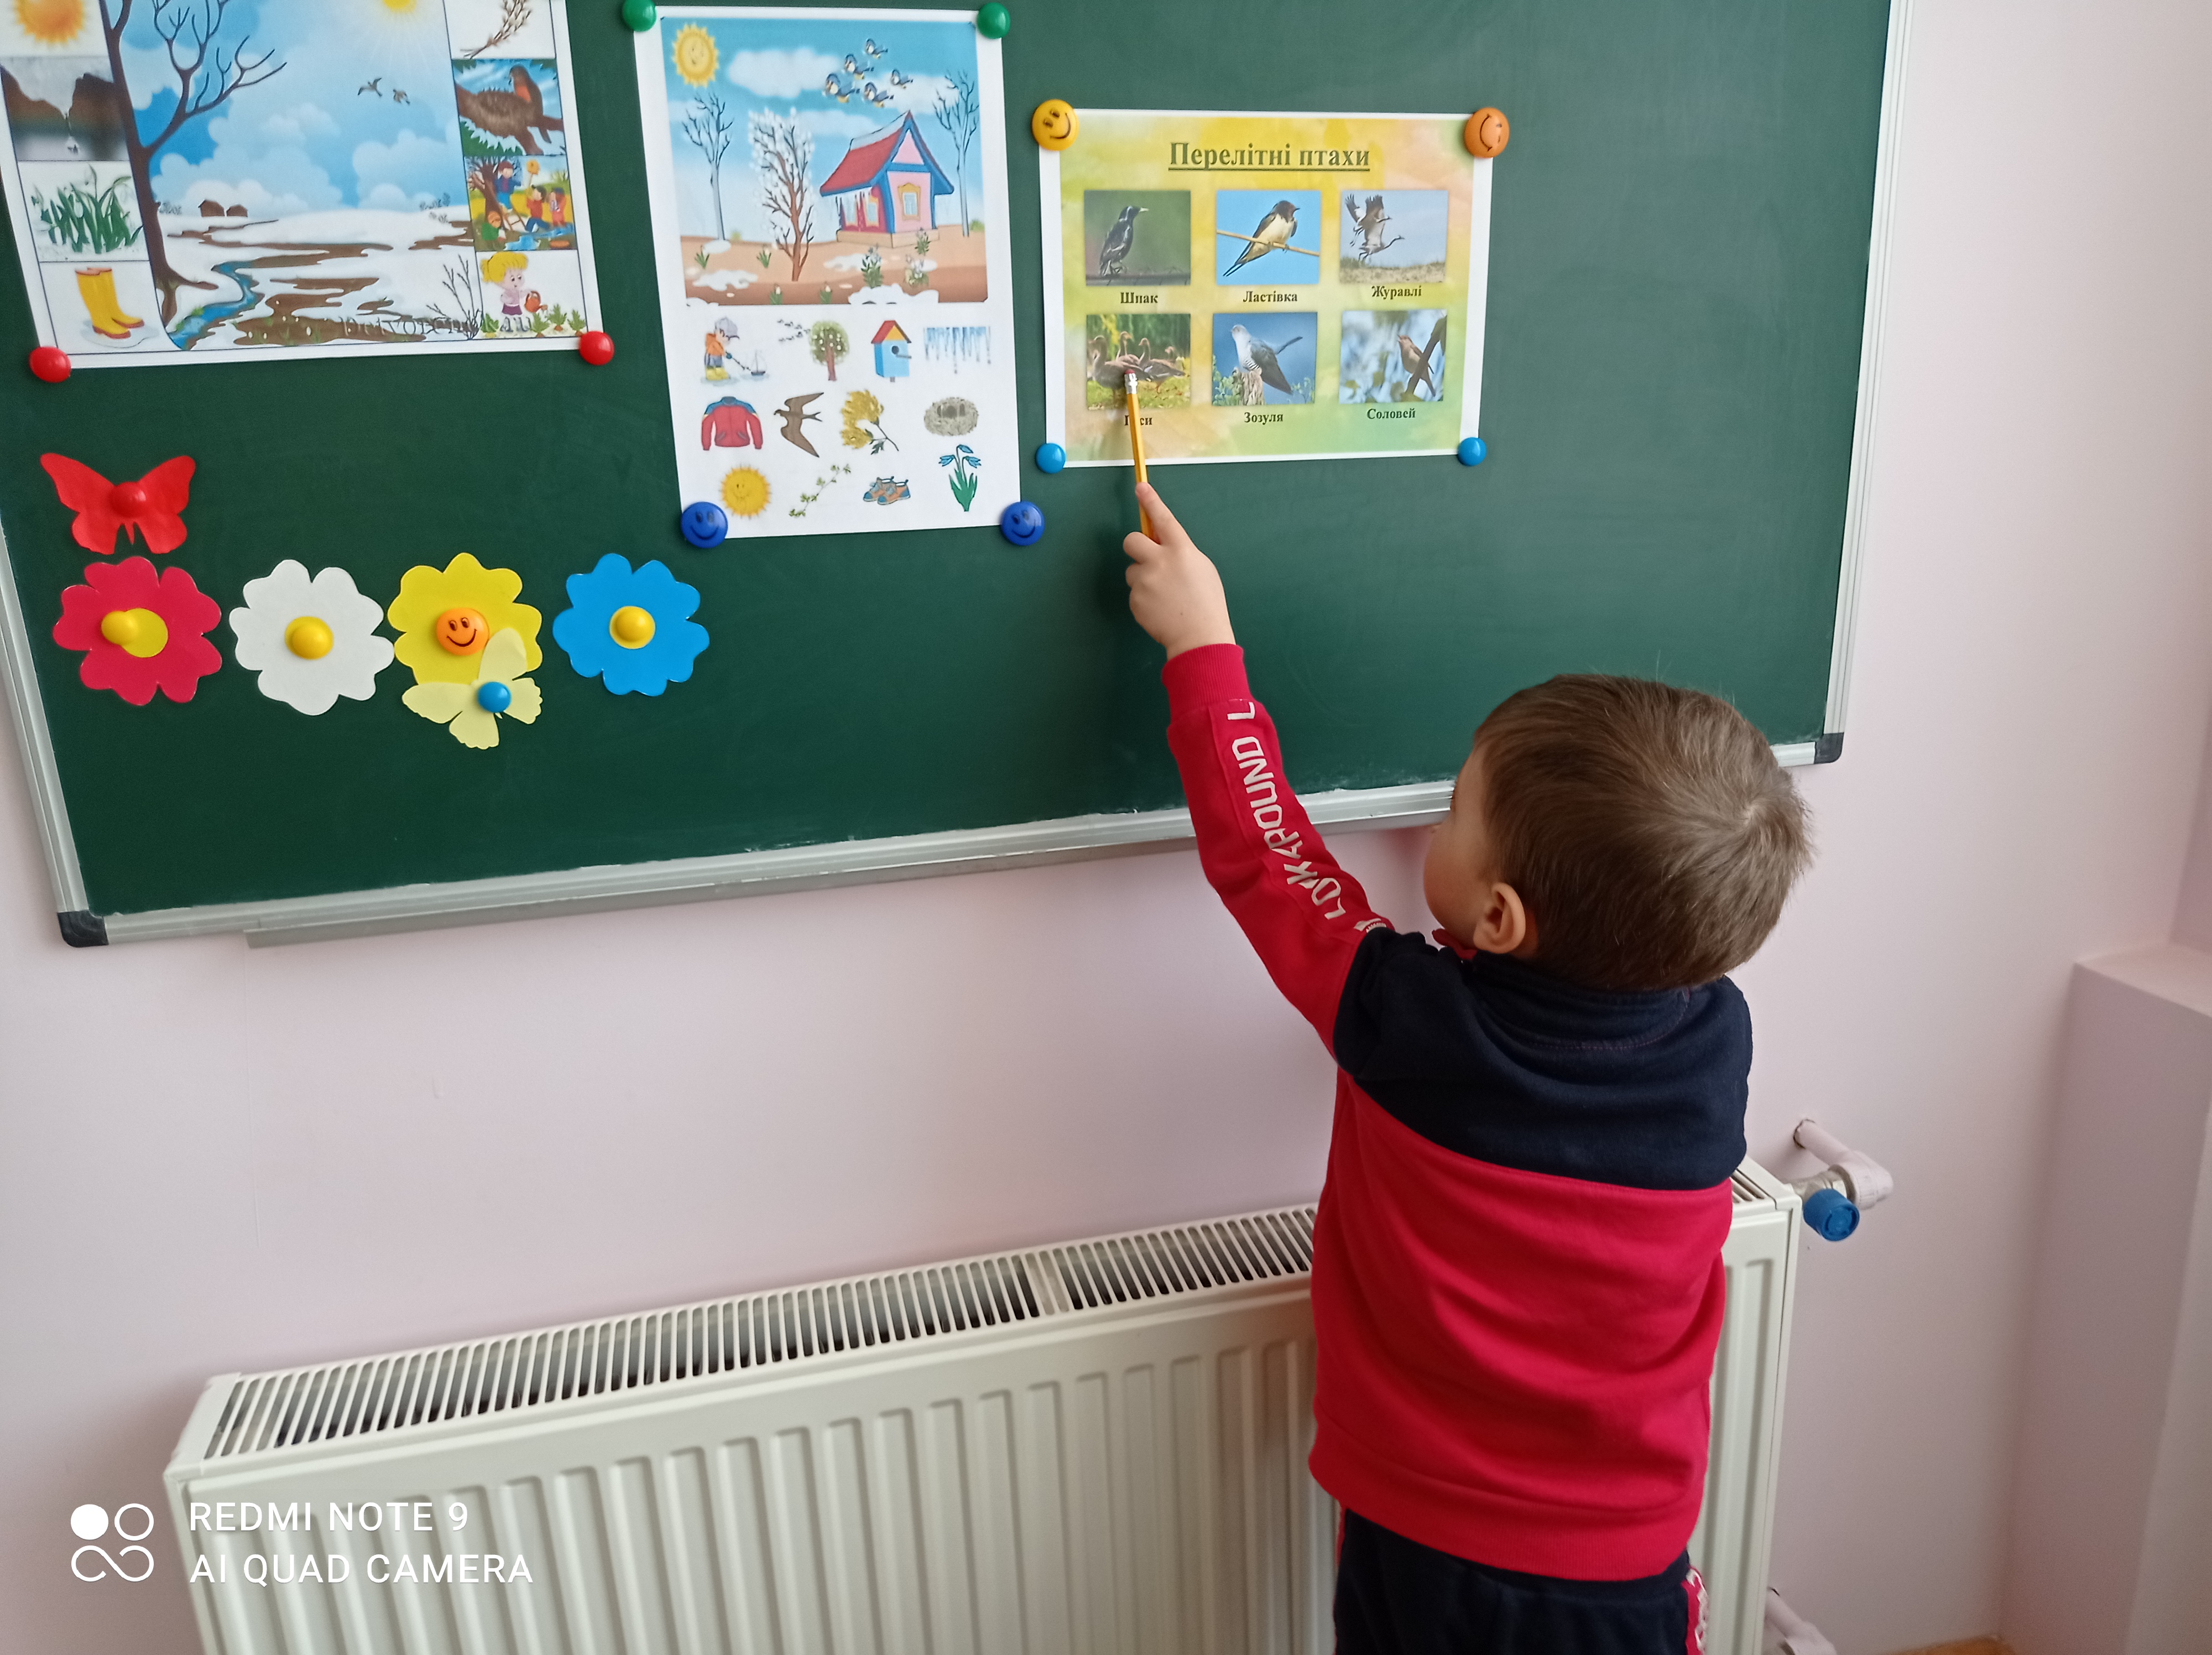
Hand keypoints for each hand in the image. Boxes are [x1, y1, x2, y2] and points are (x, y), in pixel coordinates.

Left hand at [1122, 483, 1234, 657]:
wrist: (1198, 637)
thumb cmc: (1207, 602)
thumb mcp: (1202, 569)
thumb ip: (1181, 554)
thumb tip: (1162, 548)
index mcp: (1182, 550)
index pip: (1163, 519)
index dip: (1151, 501)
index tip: (1140, 487)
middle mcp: (1159, 561)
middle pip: (1131, 540)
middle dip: (1136, 547)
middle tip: (1148, 560)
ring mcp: (1145, 581)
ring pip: (1132, 570)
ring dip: (1143, 578)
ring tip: (1163, 596)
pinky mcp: (1135, 600)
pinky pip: (1135, 593)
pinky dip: (1144, 599)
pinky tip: (1160, 610)